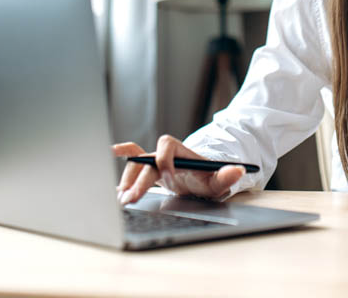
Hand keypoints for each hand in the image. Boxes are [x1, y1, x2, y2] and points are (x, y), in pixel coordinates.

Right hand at [112, 135, 245, 204]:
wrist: (201, 180)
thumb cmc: (208, 179)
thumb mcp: (219, 181)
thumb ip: (227, 176)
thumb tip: (239, 170)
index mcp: (182, 152)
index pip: (167, 147)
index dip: (164, 161)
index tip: (166, 179)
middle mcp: (166, 154)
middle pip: (148, 160)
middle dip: (139, 179)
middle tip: (131, 199)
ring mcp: (156, 160)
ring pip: (136, 163)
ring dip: (127, 179)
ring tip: (122, 198)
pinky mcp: (149, 168)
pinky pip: (133, 155)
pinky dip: (121, 153)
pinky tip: (108, 154)